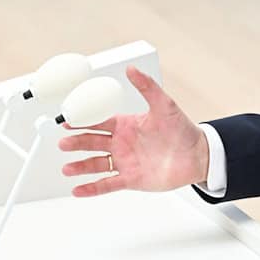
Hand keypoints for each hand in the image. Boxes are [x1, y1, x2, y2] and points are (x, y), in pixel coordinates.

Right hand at [58, 65, 209, 195]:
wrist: (197, 155)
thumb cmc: (182, 130)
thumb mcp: (164, 105)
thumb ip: (147, 87)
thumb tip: (132, 69)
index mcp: (127, 124)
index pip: (99, 122)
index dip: (83, 122)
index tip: (67, 121)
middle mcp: (123, 143)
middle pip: (93, 143)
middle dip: (76, 143)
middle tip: (62, 144)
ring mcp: (126, 162)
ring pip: (97, 165)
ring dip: (81, 167)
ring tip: (67, 169)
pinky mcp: (132, 179)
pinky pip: (107, 184)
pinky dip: (92, 188)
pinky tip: (78, 190)